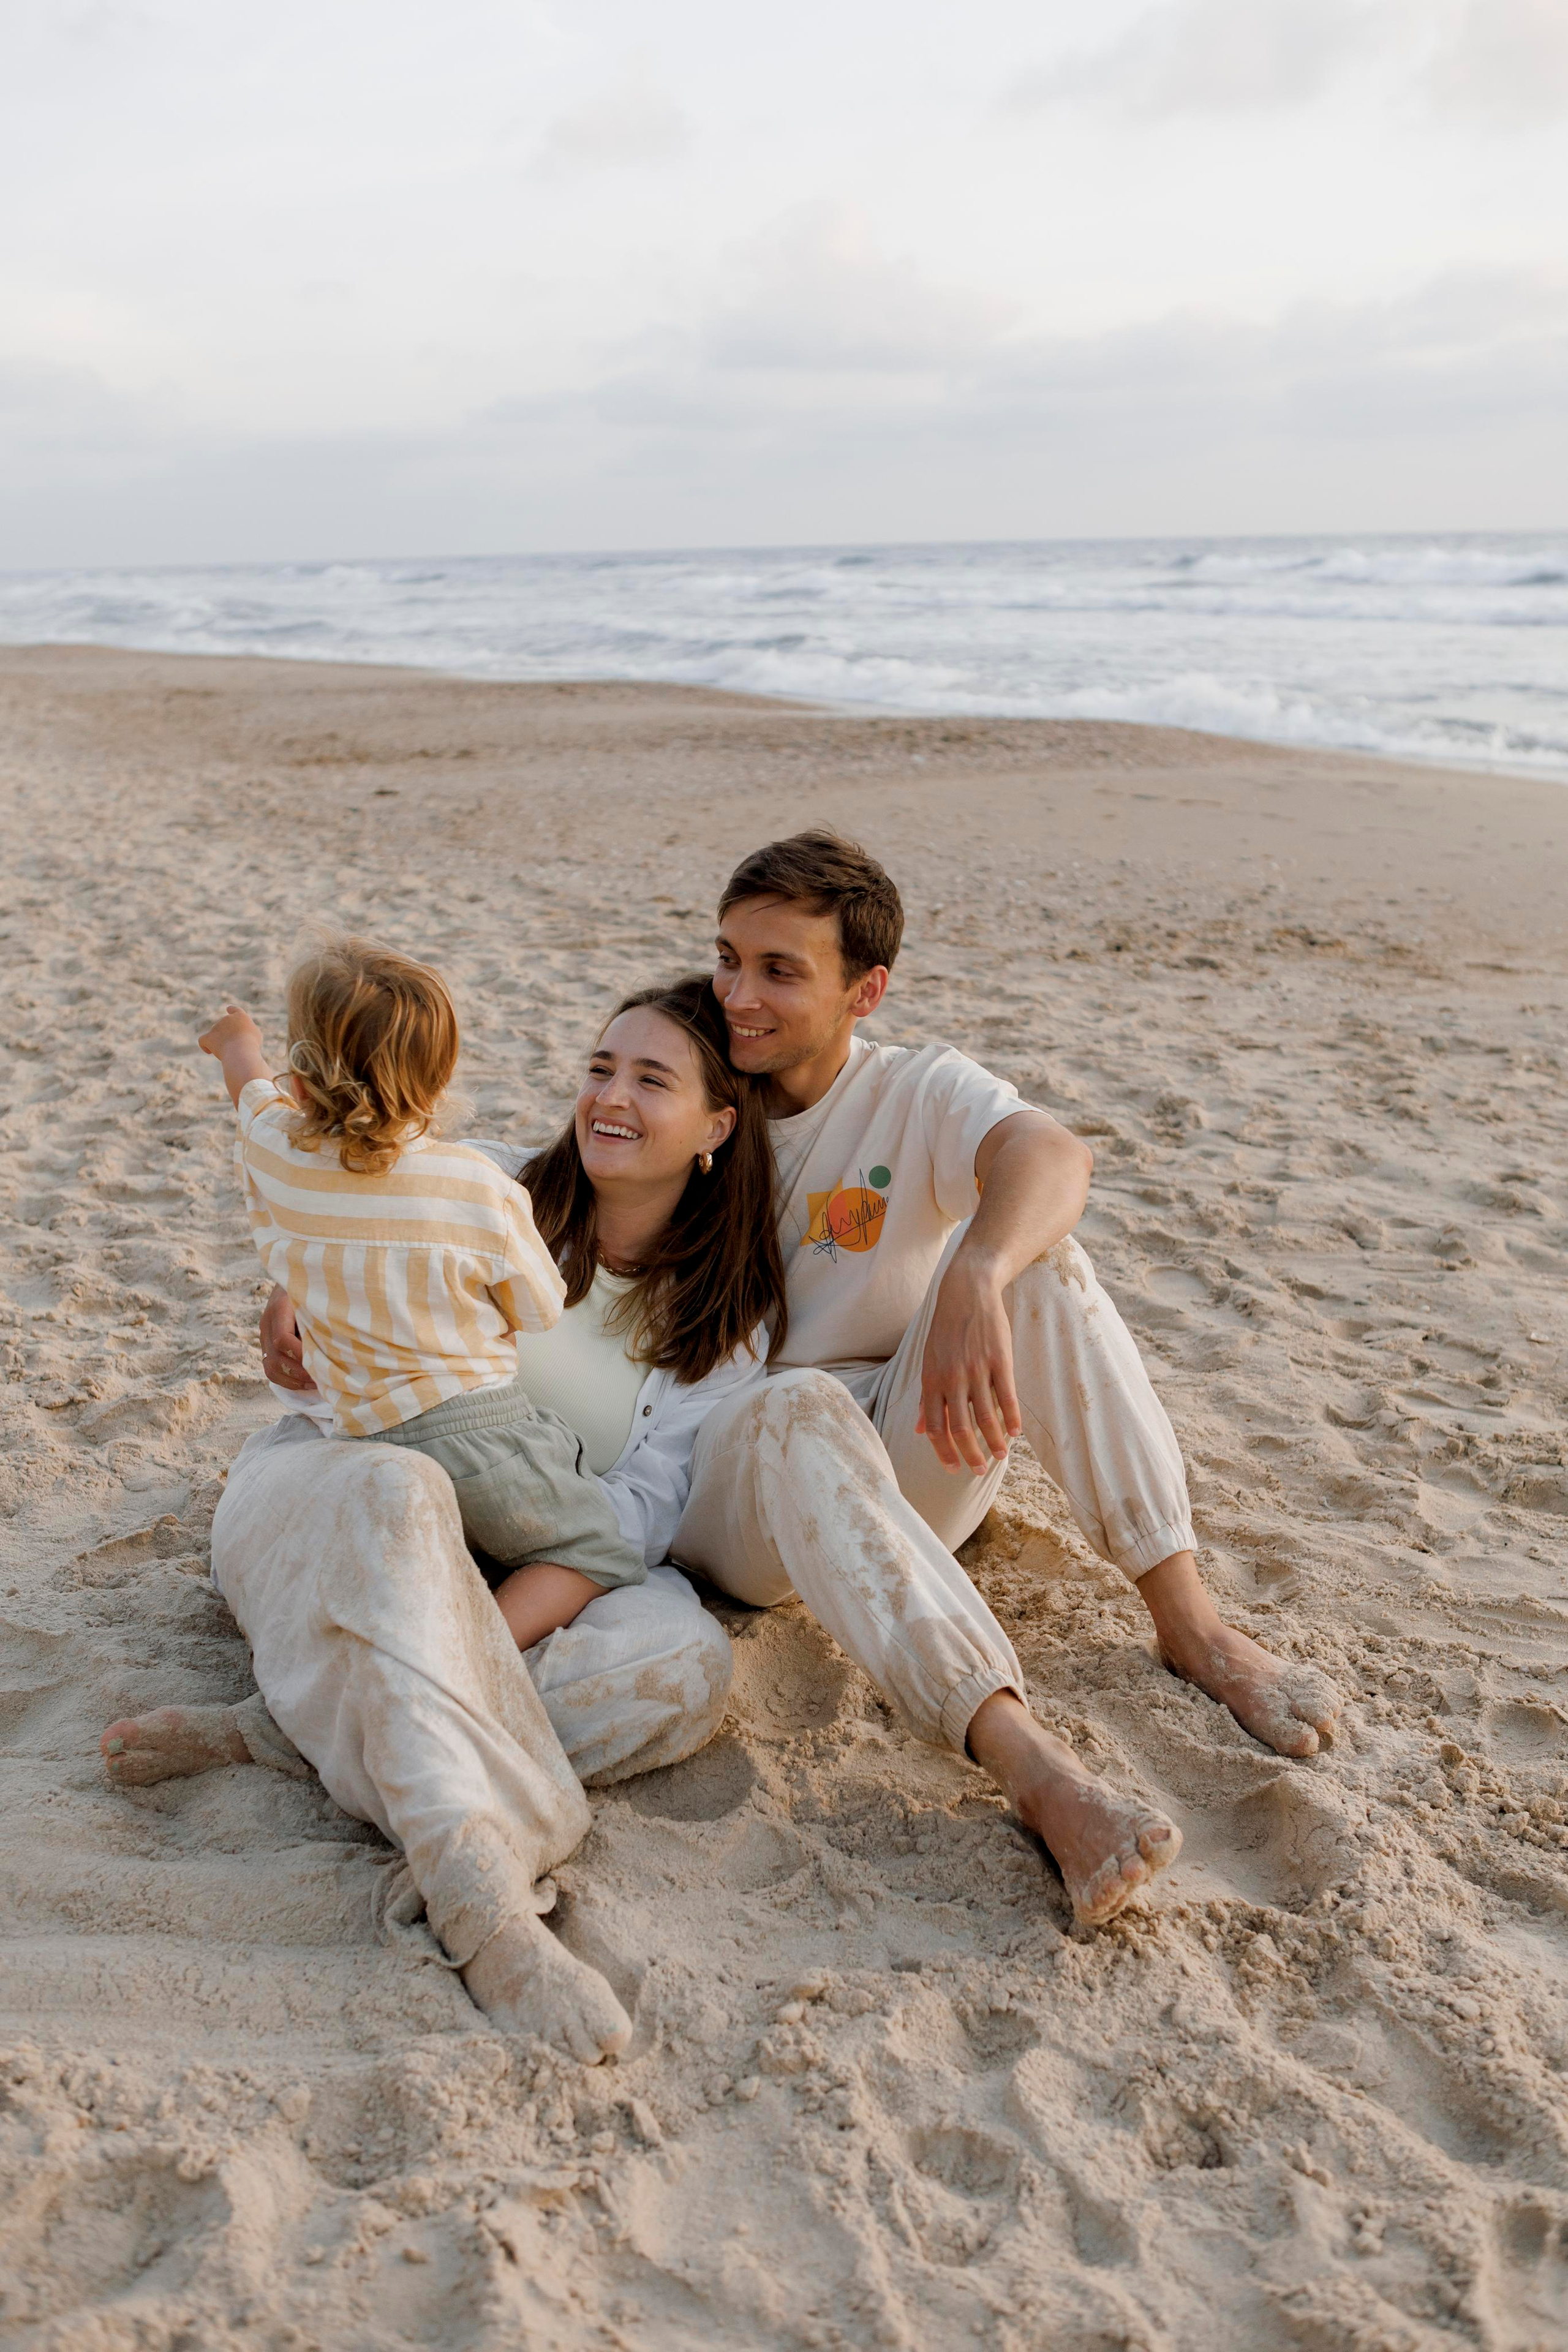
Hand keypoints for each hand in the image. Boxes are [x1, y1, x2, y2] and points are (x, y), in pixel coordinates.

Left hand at [198, 1004, 263, 1059]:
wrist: (241, 1051)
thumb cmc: (251, 1045)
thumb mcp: (255, 1036)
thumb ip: (247, 1032)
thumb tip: (240, 1034)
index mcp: (240, 1016)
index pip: (234, 1010)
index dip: (232, 1010)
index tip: (228, 1009)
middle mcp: (226, 1019)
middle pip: (225, 1026)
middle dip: (228, 1035)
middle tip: (236, 1047)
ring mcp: (216, 1027)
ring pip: (215, 1034)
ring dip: (220, 1042)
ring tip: (229, 1052)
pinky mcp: (208, 1037)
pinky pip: (203, 1040)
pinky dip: (205, 1045)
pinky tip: (209, 1051)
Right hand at [260, 1284, 316, 1393]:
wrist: (296, 1280)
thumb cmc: (315, 1287)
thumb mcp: (318, 1295)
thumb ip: (322, 1312)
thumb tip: (341, 1336)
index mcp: (279, 1308)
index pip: (282, 1339)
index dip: (301, 1354)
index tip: (322, 1360)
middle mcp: (267, 1323)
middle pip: (275, 1358)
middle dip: (300, 1372)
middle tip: (323, 1377)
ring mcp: (264, 1336)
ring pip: (271, 1367)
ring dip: (294, 1380)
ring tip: (317, 1383)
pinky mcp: (267, 1345)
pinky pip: (271, 1370)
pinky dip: (289, 1381)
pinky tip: (307, 1383)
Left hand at [916, 1255, 1021, 1473]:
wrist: (967, 1292)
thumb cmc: (946, 1330)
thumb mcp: (929, 1362)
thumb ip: (927, 1398)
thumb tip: (920, 1430)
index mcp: (932, 1380)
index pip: (935, 1427)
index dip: (943, 1452)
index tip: (953, 1469)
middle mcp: (952, 1378)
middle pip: (960, 1428)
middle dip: (969, 1455)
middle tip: (978, 1470)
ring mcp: (976, 1369)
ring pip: (986, 1417)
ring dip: (993, 1442)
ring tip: (999, 1457)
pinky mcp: (999, 1359)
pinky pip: (1007, 1396)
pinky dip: (1011, 1418)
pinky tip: (1015, 1433)